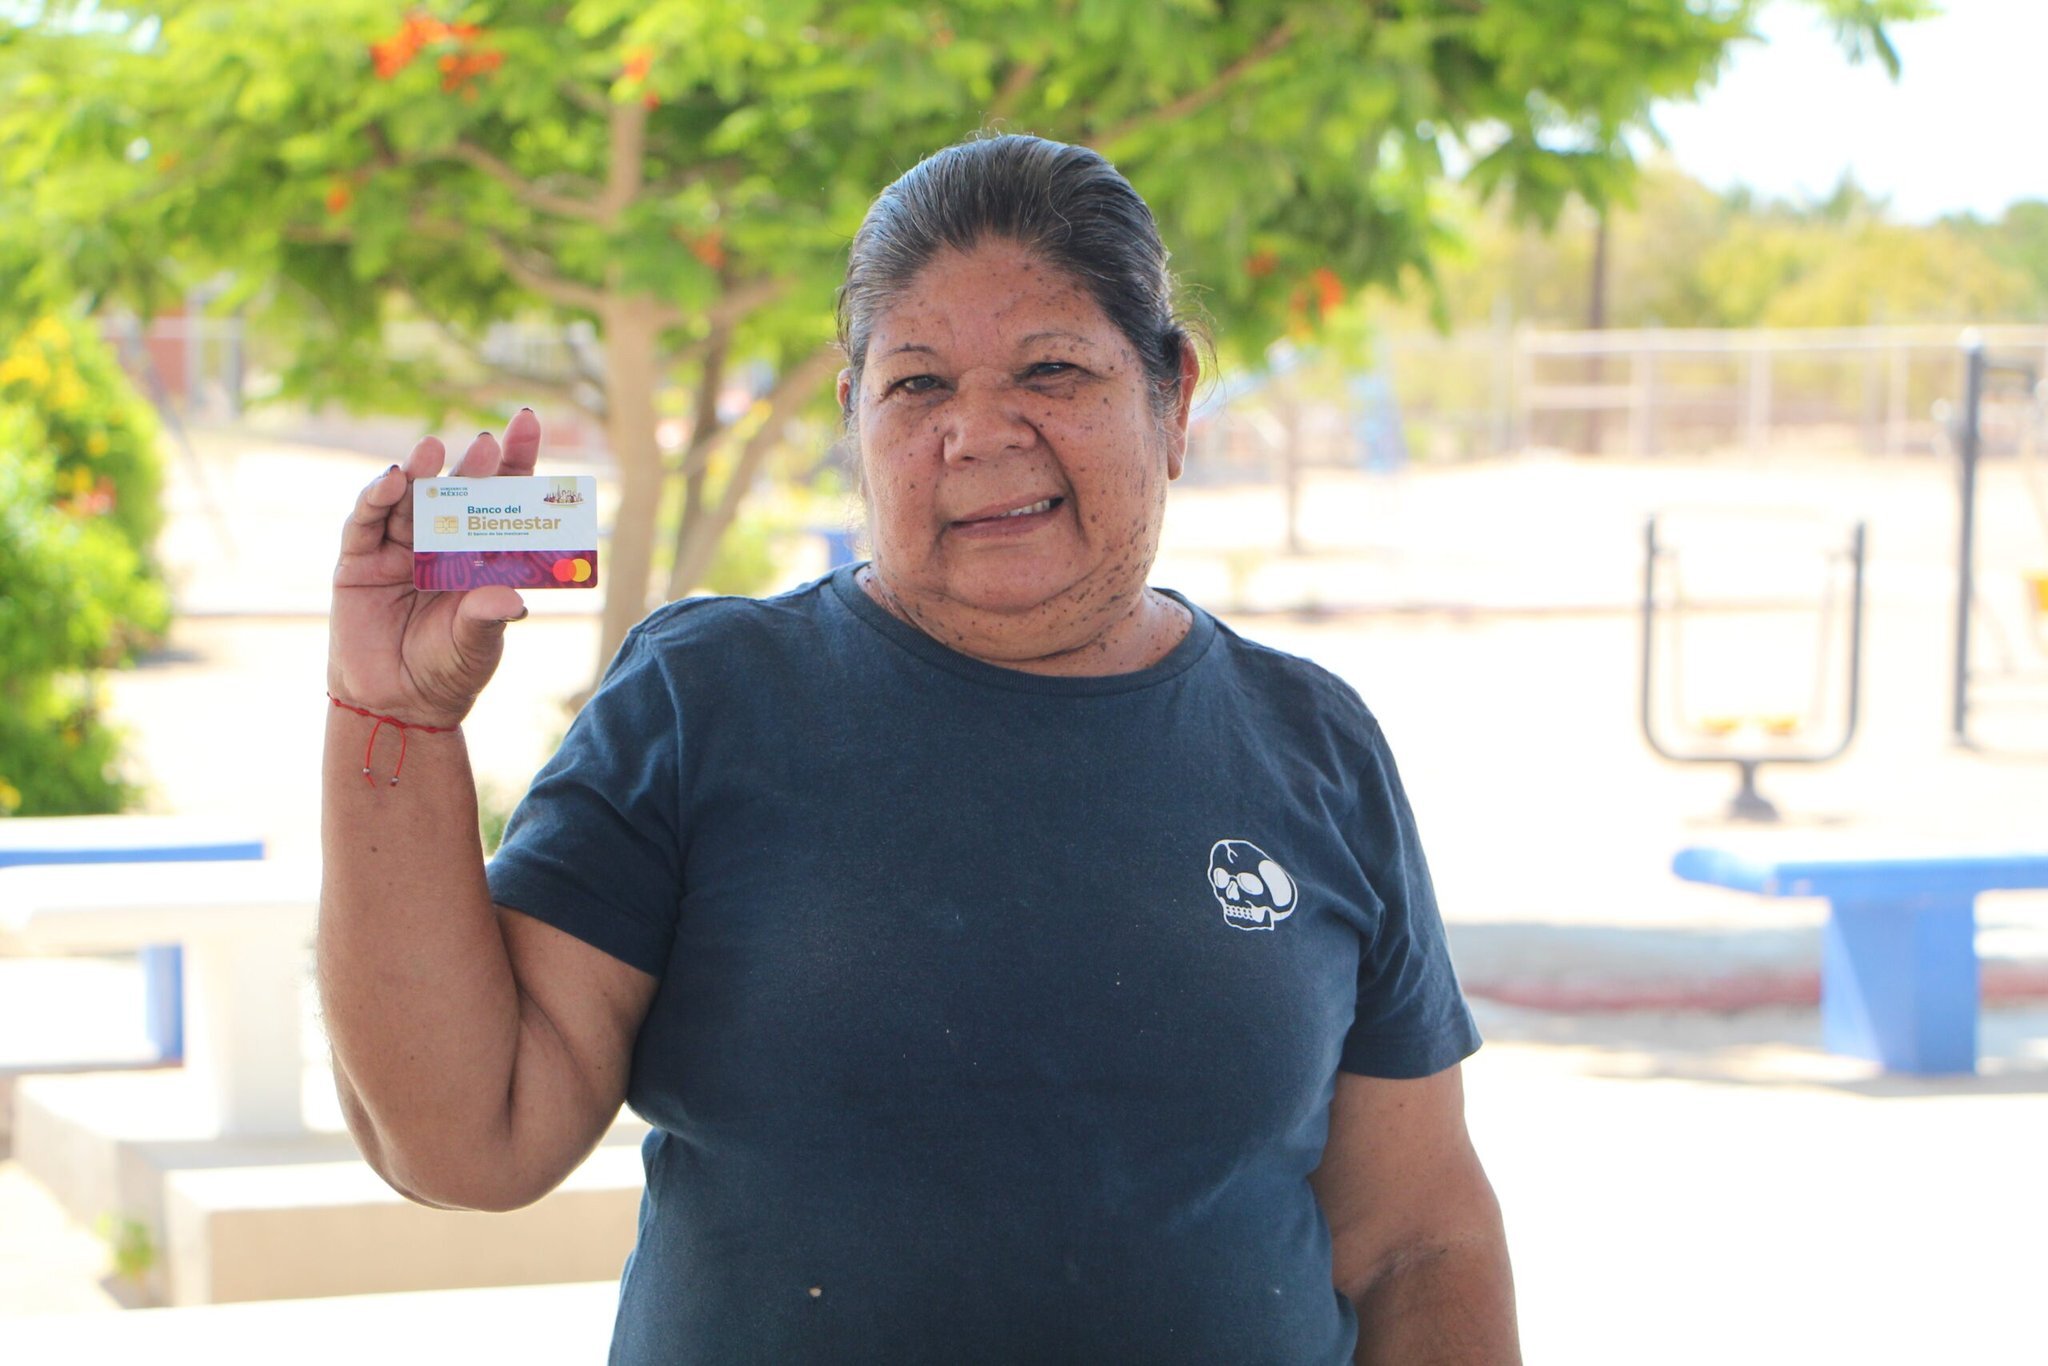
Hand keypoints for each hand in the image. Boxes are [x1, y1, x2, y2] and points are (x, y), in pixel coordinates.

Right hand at [327, 409, 541, 728]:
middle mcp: (440, 542)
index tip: (528, 422)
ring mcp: (398, 547)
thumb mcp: (476, 645)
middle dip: (473, 464)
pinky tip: (391, 480)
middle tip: (487, 441)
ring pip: (410, 500)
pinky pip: (366, 523)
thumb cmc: (447, 669)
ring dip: (420, 472)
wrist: (397, 704)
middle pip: (459, 491)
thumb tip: (514, 600)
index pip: (501, 498)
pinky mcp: (358, 561)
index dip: (514, 460)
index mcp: (479, 554)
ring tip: (432, 448)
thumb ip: (488, 617)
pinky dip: (376, 499)